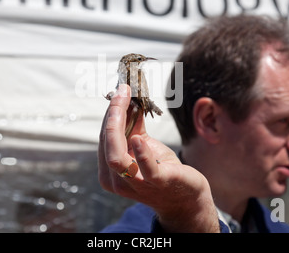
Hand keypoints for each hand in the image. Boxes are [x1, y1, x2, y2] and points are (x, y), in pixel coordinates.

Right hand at [98, 84, 219, 232]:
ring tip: (128, 101)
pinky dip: (141, 153)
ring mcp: (136, 184)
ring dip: (118, 125)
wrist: (184, 198)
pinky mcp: (158, 183)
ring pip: (115, 157)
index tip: (120, 91)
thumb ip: (132, 127)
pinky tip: (139, 139)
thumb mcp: (143, 146)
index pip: (104, 137)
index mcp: (109, 171)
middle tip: (124, 90)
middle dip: (113, 113)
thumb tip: (127, 99)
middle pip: (107, 143)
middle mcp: (116, 181)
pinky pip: (145, 169)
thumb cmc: (161, 169)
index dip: (111, 113)